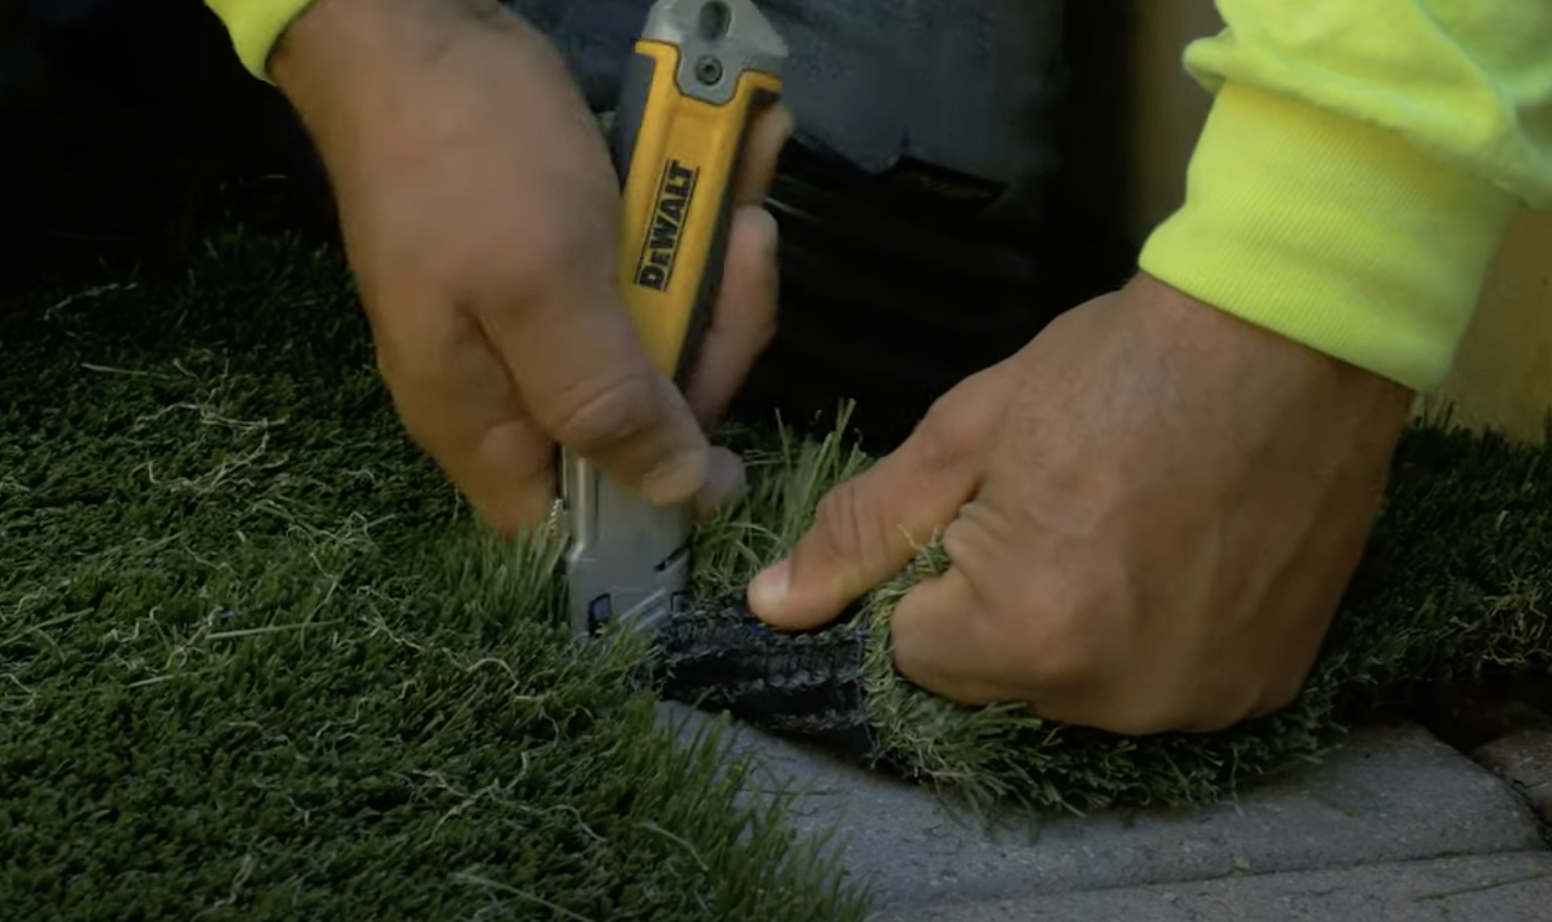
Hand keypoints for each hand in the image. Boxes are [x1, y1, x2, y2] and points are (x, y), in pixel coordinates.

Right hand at [270, 0, 791, 533]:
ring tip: (740, 187)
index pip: (578, 520)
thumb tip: (679, 496)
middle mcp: (512, 388)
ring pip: (659, 342)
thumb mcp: (544, 286)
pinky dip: (697, 223)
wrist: (412, 24)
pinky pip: (649, 272)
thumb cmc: (467, 159)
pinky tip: (734, 159)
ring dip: (717, 268)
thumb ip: (606, 400)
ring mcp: (542, 321)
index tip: (720, 437)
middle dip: (708, 341)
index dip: (654, 494)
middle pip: (642, 423)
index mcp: (486, 423)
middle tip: (743, 249)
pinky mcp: (570, 262)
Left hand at [748, 273, 1413, 734]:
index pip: (913, 648)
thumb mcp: (965, 434)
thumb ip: (861, 531)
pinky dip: (1154, 640)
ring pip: (1076, 690)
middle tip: (1068, 506)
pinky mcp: (1261, 691)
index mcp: (1025, 634)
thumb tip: (769, 606)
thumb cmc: (1116, 369)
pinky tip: (1183, 557)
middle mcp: (1114, 699)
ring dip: (1078, 629)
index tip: (993, 505)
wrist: (1293, 335)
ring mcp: (1198, 703)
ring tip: (1130, 526)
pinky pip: (1158, 686)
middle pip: (994, 679)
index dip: (935, 571)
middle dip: (1001, 608)